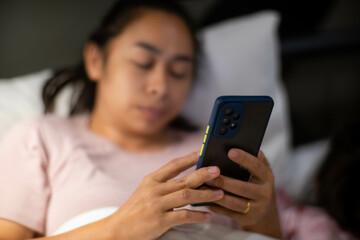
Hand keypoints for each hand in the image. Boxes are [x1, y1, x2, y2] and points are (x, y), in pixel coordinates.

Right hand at [106, 152, 223, 239]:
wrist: (118, 230)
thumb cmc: (135, 210)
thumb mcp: (145, 190)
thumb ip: (163, 183)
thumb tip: (187, 177)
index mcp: (151, 180)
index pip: (172, 165)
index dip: (188, 159)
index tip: (202, 154)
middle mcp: (154, 190)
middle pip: (183, 179)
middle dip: (202, 174)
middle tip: (217, 171)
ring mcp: (156, 205)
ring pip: (186, 196)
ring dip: (205, 194)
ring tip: (219, 193)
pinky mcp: (159, 221)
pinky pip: (184, 216)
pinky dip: (198, 215)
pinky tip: (208, 216)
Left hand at [205, 149, 281, 237]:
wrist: (265, 211)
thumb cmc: (257, 183)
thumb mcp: (260, 170)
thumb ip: (253, 158)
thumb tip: (240, 141)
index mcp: (267, 177)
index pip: (256, 166)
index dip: (244, 159)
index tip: (230, 151)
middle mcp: (264, 193)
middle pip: (242, 187)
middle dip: (224, 181)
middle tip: (208, 174)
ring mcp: (256, 208)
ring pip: (234, 202)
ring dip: (217, 195)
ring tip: (203, 186)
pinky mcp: (246, 219)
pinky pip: (229, 213)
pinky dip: (216, 207)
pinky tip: (205, 200)